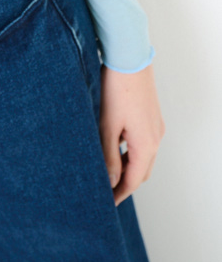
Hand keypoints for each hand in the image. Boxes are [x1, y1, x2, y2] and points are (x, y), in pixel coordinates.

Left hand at [99, 62, 164, 205]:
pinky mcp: (151, 117)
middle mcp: (156, 138)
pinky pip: (144, 143)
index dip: (120, 193)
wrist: (129, 58)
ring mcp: (156, 127)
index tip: (107, 203)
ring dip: (128, 167)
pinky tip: (115, 148)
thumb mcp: (107, 126)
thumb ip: (109, 156)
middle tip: (106, 191)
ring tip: (107, 172)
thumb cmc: (115, 90)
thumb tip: (110, 181)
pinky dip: (131, 152)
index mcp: (146, 145)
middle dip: (125, 183)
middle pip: (142, 171)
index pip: (134, 180)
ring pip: (143, 156)